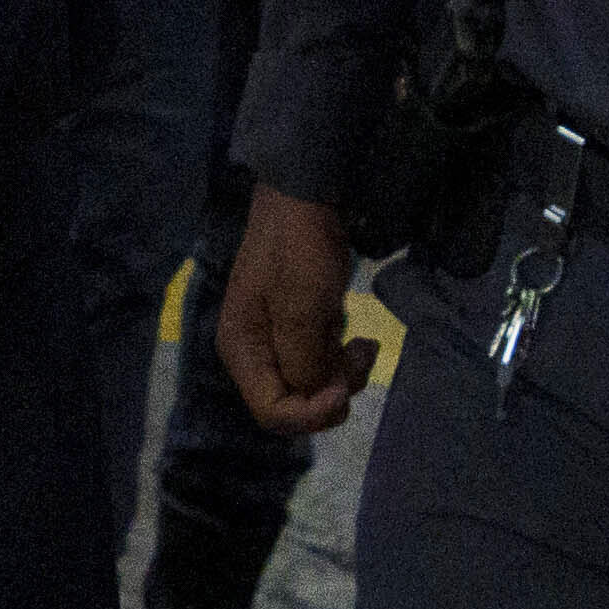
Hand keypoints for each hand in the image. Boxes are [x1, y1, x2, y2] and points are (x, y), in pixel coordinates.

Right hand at [219, 190, 367, 434]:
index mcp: (243, 350)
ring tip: (365, 346)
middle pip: (292, 403)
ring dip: (343, 375)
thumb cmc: (299, 249)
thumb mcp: (302, 309)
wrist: (305, 195)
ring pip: (312, 386)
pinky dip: (342, 359)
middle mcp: (255, 352)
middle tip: (358, 360)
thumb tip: (315, 396)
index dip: (309, 413)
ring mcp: (277, 340)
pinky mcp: (299, 328)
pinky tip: (360, 339)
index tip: (342, 388)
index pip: (270, 411)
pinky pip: (321, 362)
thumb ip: (304, 363)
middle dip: (330, 393)